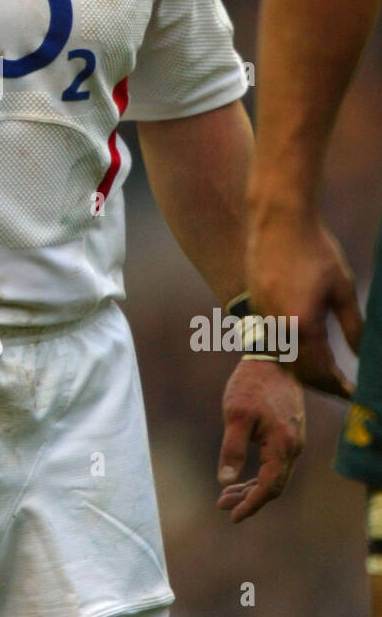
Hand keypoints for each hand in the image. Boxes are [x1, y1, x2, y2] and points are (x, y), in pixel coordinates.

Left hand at [217, 358, 305, 521]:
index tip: (232, 516)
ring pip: (276, 475)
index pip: (270, 487)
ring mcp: (294, 440)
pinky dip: (260, 473)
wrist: (272, 357)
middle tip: (222, 504)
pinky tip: (242, 475)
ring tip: (227, 494)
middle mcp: (294, 446)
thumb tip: (225, 481)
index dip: (251, 504)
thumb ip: (232, 449)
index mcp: (282, 445)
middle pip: (274, 485)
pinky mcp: (289, 433)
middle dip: (249, 499)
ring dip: (253, 487)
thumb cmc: (251, 384)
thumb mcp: (235, 415)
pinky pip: (277, 463)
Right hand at [246, 208, 359, 398]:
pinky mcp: (256, 308)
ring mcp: (263, 318)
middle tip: (341, 388)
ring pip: (284, 360)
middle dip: (321, 384)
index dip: (337, 386)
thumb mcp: (343, 288)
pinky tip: (306, 350)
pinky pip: (274, 343)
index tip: (351, 394)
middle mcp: (278, 328)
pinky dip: (291, 354)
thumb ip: (354, 326)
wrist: (279, 222)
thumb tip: (361, 356)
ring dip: (305, 371)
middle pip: (299, 372)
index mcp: (302, 325)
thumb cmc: (316, 250)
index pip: (321, 370)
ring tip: (327, 373)